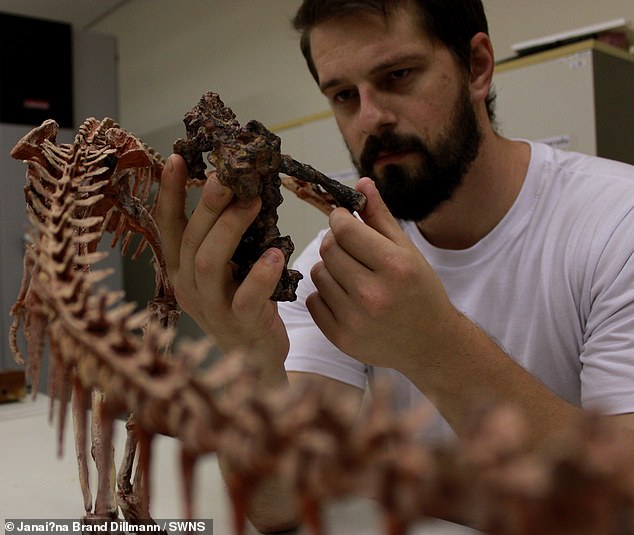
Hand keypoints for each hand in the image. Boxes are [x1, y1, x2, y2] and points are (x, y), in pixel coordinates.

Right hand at [155, 154, 289, 366]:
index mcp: (181, 269)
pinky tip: (274, 255)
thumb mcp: (226, 269)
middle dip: (208, 204)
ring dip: (231, 228)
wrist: (255, 360)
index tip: (177, 159)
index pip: (167, 226)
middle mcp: (188, 287)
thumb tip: (241, 190)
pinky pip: (246, 297)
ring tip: (254, 202)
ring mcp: (211, 307)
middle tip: (228, 176)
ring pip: (209, 262)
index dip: (170, 193)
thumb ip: (226, 238)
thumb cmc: (243, 305)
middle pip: (191, 239)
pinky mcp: (240, 323)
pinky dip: (260, 275)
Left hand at [307, 177, 454, 374]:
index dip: (339, 219)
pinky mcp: (341, 338)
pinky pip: (313, 301)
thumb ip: (381, 217)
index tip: (343, 220)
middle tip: (349, 248)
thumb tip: (361, 182)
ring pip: (318, 274)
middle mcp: (374, 294)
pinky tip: (345, 296)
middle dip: (335, 242)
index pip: (344, 229)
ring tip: (351, 274)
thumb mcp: (408, 250)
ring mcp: (355, 319)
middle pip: (328, 250)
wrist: (430, 344)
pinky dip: (324, 294)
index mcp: (395, 266)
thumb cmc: (421, 291)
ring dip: (329, 268)